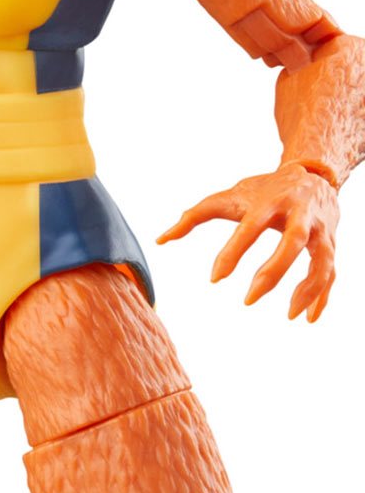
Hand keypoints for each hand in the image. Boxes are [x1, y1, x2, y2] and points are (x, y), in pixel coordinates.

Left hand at [158, 163, 338, 320]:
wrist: (310, 175)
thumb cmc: (262, 190)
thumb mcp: (227, 197)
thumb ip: (193, 217)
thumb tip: (160, 240)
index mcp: (267, 202)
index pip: (248, 229)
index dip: (232, 253)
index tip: (214, 278)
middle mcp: (298, 214)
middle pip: (291, 243)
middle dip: (272, 272)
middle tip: (248, 299)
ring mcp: (320, 230)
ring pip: (321, 262)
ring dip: (307, 289)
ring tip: (288, 314)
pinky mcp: (332, 244)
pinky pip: (332, 274)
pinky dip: (324, 296)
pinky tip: (308, 317)